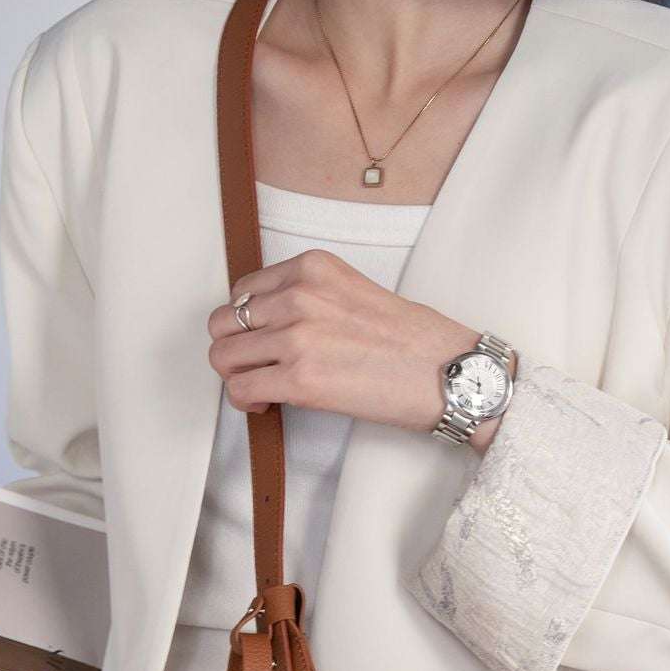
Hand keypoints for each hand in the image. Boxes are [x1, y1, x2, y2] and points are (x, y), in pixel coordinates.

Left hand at [207, 248, 509, 449]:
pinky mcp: (299, 379)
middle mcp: (299, 295)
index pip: (245, 290)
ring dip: (237, 376)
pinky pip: (240, 389)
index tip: (263, 341)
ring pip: (223, 356)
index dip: (247, 322)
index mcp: (313, 267)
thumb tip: (274, 325)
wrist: (446, 372)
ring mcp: (296, 337)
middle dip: (235, 348)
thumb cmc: (413, 342)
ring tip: (263, 387)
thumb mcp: (354, 292)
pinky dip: (246, 401)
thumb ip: (311, 298)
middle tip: (256, 366)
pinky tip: (268, 403)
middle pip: (224, 321)